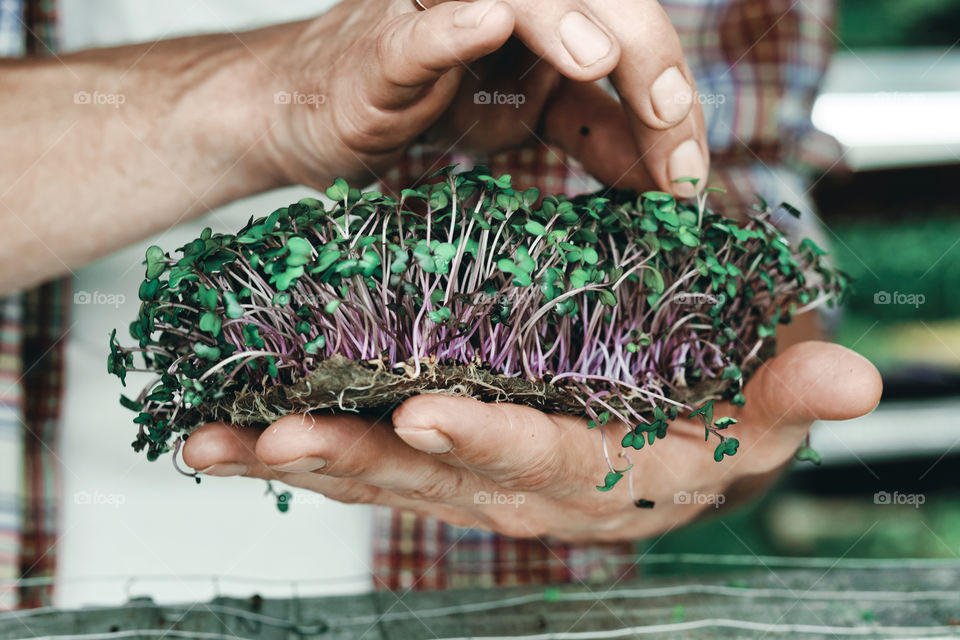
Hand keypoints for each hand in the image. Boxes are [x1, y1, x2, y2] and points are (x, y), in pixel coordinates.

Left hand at [183, 342, 881, 542]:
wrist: (670, 442)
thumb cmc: (711, 415)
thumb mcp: (760, 406)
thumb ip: (788, 394)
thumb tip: (852, 376)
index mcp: (604, 473)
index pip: (545, 458)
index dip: (492, 440)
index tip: (429, 413)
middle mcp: (526, 488)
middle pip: (436, 478)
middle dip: (359, 459)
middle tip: (278, 438)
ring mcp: (473, 480)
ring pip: (383, 477)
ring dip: (301, 459)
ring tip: (218, 444)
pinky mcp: (440, 465)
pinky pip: (368, 463)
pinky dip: (302, 450)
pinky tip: (233, 435)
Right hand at [261, 0, 706, 195]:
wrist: (311, 112)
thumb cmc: (416, 103)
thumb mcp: (522, 124)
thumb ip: (596, 136)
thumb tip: (671, 172)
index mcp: (548, 22)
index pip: (629, 45)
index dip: (671, 102)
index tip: (690, 176)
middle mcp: (505, 4)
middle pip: (592, 3)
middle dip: (644, 58)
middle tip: (673, 121)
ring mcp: (439, 14)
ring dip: (561, 19)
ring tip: (599, 58)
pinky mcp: (378, 48)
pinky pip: (415, 34)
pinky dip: (449, 31)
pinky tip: (485, 21)